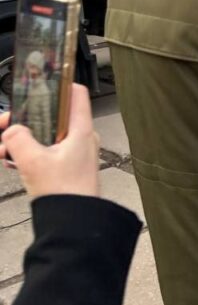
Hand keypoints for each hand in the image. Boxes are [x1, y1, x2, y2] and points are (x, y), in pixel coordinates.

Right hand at [0, 84, 99, 198]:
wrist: (74, 223)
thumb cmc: (66, 193)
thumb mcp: (33, 162)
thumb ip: (17, 139)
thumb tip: (11, 130)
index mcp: (81, 130)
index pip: (75, 93)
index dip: (58, 83)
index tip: (39, 82)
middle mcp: (81, 138)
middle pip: (53, 114)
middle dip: (26, 117)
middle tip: (5, 123)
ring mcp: (74, 152)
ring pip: (45, 133)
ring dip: (22, 137)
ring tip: (3, 147)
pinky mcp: (66, 166)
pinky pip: (45, 150)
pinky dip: (27, 151)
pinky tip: (10, 158)